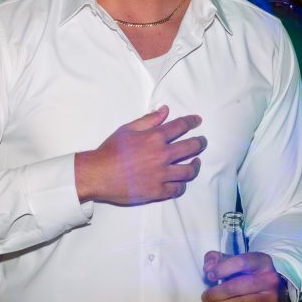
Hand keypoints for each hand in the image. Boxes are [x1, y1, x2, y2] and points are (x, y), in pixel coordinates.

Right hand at [74, 106, 203, 204]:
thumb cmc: (111, 150)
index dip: (191, 122)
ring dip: (195, 165)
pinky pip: (177, 189)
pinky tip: (182, 181)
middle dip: (200, 143)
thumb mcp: (128, 129)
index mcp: (155, 137)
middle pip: (191, 147)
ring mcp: (162, 175)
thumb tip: (165, 110)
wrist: (98, 174)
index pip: (180, 126)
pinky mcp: (158, 191)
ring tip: (196, 162)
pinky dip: (182, 184)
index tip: (197, 120)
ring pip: (188, 170)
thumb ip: (149, 120)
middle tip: (202, 142)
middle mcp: (162, 155)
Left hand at [202, 251, 286, 301]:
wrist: (279, 293)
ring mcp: (270, 301)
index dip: (222, 269)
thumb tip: (208, 267)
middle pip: (237, 287)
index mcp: (261, 262)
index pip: (241, 263)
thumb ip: (219, 260)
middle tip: (204, 298)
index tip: (209, 275)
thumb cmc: (252, 275)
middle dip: (216, 293)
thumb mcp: (238, 262)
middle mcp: (269, 281)